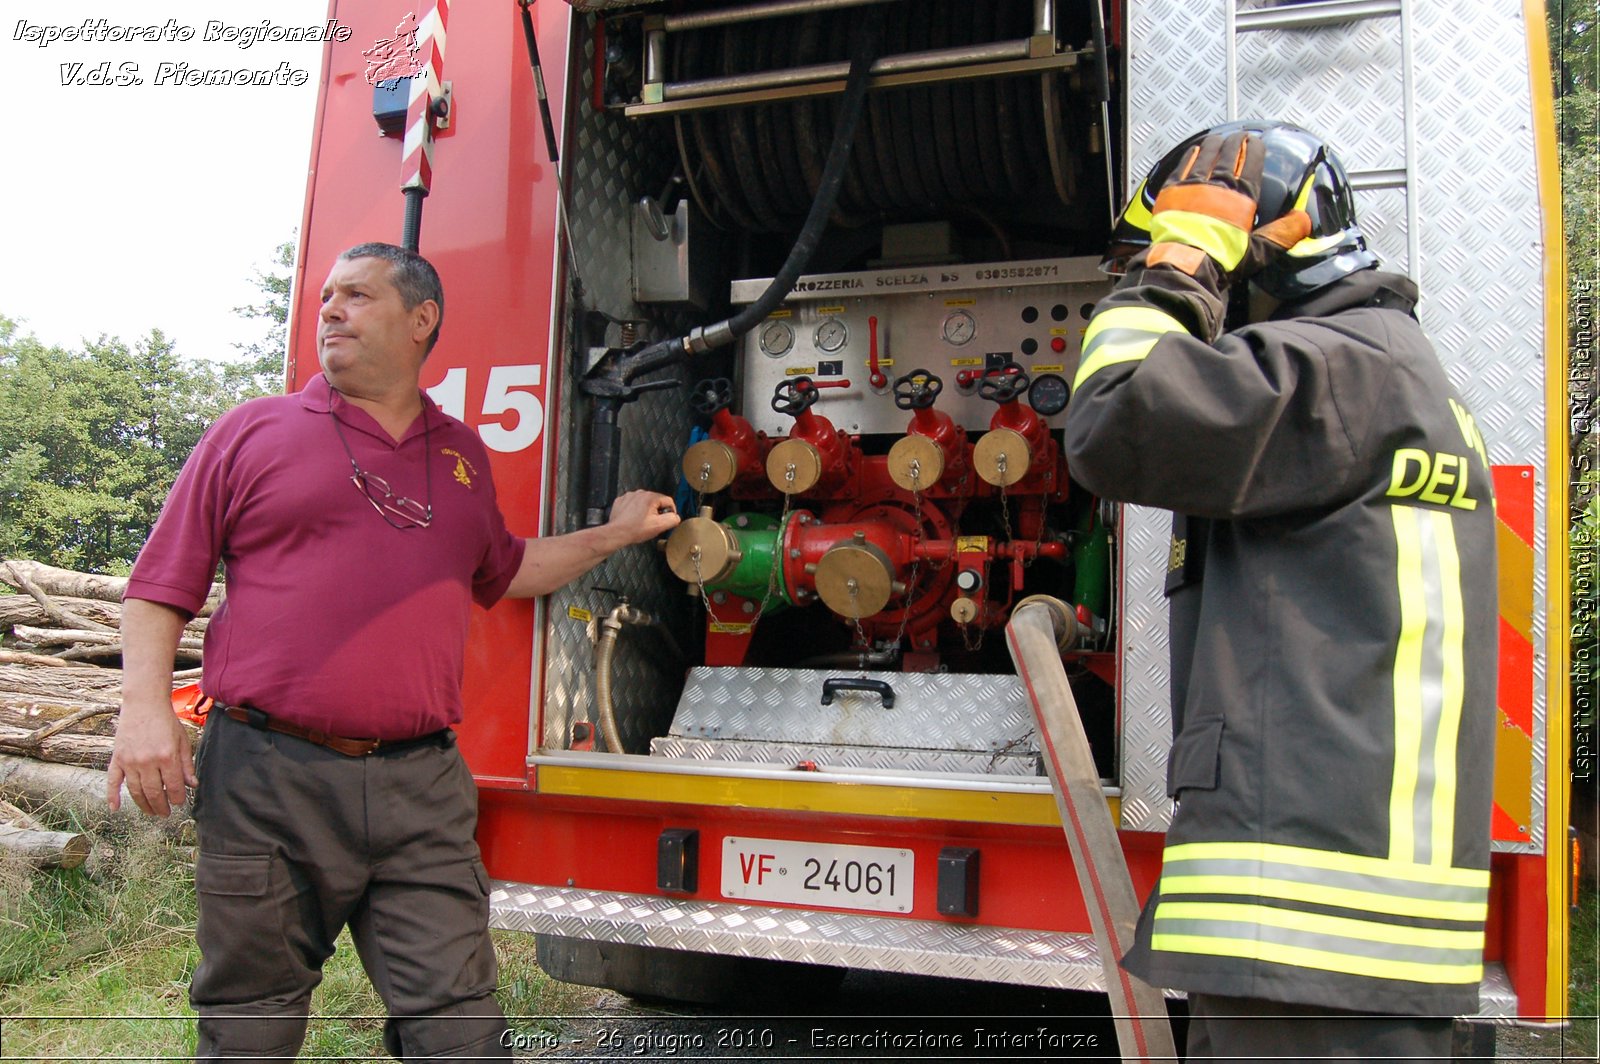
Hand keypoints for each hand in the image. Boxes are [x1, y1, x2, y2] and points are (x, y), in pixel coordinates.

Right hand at [107, 698, 194, 817]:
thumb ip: (186, 764)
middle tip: (165, 813)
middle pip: (154, 792)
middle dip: (161, 806)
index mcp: (166, 756)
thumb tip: (192, 785)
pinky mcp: (117, 759)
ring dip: (143, 805)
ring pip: (136, 791)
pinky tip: (115, 809)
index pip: (173, 786)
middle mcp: (147, 761)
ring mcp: (130, 761)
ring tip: (151, 812)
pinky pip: (113, 781)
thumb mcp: (182, 741)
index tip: (179, 802)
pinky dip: (112, 796)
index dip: (177, 798)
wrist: (144, 704)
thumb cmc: (166, 721)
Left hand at [605, 490, 680, 546]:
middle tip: (653, 523)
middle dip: (657, 511)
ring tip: (641, 522)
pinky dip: (635, 510)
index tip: (667, 520)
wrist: (617, 533)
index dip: (670, 511)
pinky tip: (633, 519)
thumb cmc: (636, 530)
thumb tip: (675, 516)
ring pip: (644, 501)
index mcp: (651, 497)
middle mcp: (640, 493)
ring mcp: (629, 496)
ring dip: (646, 510)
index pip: (668, 501)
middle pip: (656, 500)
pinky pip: (633, 503)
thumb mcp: (659, 526)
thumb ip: (672, 519)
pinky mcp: (621, 501)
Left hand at [1146, 132, 1309, 281]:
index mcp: (1241, 196)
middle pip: (1228, 154)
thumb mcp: (1258, 250)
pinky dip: (1190, 156)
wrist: (1185, 265)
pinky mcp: (1172, 193)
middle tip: (1238, 136)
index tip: (1255, 141)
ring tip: (1217, 139)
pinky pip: (1183, 167)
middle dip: (1235, 142)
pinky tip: (1194, 151)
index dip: (1254, 148)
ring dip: (1213, 145)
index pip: (1251, 161)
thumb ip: (1282, 233)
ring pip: (1206, 156)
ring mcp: (1193, 186)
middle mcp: (1218, 185)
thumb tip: (1304, 220)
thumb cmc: (1221, 261)